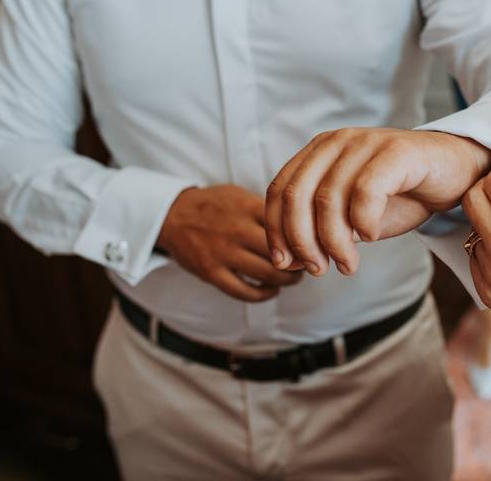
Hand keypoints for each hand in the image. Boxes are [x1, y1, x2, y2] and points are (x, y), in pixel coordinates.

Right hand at [157, 185, 302, 300]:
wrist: (173, 215)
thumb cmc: (215, 205)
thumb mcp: (241, 195)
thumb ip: (268, 209)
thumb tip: (305, 224)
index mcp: (248, 207)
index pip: (288, 224)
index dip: (308, 237)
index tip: (317, 243)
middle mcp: (237, 230)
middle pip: (283, 251)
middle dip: (302, 262)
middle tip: (310, 264)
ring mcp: (224, 253)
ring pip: (268, 274)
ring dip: (287, 280)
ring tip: (294, 278)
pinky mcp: (211, 272)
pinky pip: (244, 291)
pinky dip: (263, 294)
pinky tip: (271, 290)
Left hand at [265, 128, 490, 275]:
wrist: (455, 172)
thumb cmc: (403, 194)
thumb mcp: (354, 218)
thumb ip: (322, 232)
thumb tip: (287, 262)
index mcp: (319, 152)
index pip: (279, 190)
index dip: (276, 230)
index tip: (286, 264)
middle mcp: (337, 142)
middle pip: (296, 196)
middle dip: (301, 241)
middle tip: (318, 269)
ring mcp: (366, 143)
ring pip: (328, 199)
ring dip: (334, 242)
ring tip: (348, 265)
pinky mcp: (396, 151)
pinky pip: (365, 192)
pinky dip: (364, 222)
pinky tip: (372, 236)